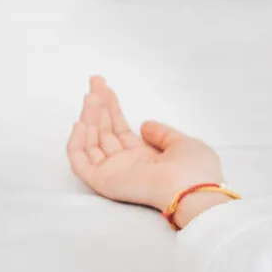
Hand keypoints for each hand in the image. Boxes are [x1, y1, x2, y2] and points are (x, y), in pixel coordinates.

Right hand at [66, 76, 225, 211]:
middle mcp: (127, 163)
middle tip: (95, 81)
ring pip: (92, 142)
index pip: (121, 129)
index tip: (104, 87)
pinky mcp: (104, 181)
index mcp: (146, 156)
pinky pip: (81, 162)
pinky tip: (80, 123)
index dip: (112, 108)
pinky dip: (77, 144)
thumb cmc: (195, 168)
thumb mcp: (183, 143)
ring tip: (91, 96)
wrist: (193, 190)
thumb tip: (145, 125)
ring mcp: (114, 172)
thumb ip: (162, 133)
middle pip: (105, 131)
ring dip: (89, 117)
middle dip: (99, 106)